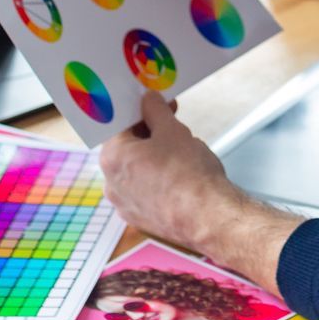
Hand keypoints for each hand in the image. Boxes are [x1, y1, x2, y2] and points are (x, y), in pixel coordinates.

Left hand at [97, 93, 242, 253]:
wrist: (207, 217)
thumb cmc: (188, 173)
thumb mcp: (173, 130)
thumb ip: (156, 111)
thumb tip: (148, 100)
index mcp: (112, 158)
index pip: (120, 125)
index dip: (141, 111)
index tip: (158, 105)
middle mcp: (111, 184)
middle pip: (126, 149)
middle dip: (149, 134)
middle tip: (173, 124)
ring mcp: (124, 205)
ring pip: (136, 171)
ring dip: (153, 158)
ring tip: (181, 153)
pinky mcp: (140, 219)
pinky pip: (144, 191)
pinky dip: (156, 181)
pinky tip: (179, 177)